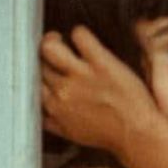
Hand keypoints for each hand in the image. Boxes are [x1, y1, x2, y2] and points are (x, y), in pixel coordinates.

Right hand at [41, 27, 158, 154]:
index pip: (32, 83)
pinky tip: (83, 37)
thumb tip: (43, 114)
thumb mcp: (73, 134)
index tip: (41, 67)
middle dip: (43, 55)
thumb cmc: (109, 134)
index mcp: (55, 107)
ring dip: (52, 39)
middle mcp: (63, 89)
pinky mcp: (100, 62)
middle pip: (40, 64)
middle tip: (52, 48)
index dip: (36, 72)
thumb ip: (53, 122)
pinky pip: (80, 36)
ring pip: (50, 47)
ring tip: (60, 38)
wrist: (135, 132)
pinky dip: (79, 32)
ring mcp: (81, 74)